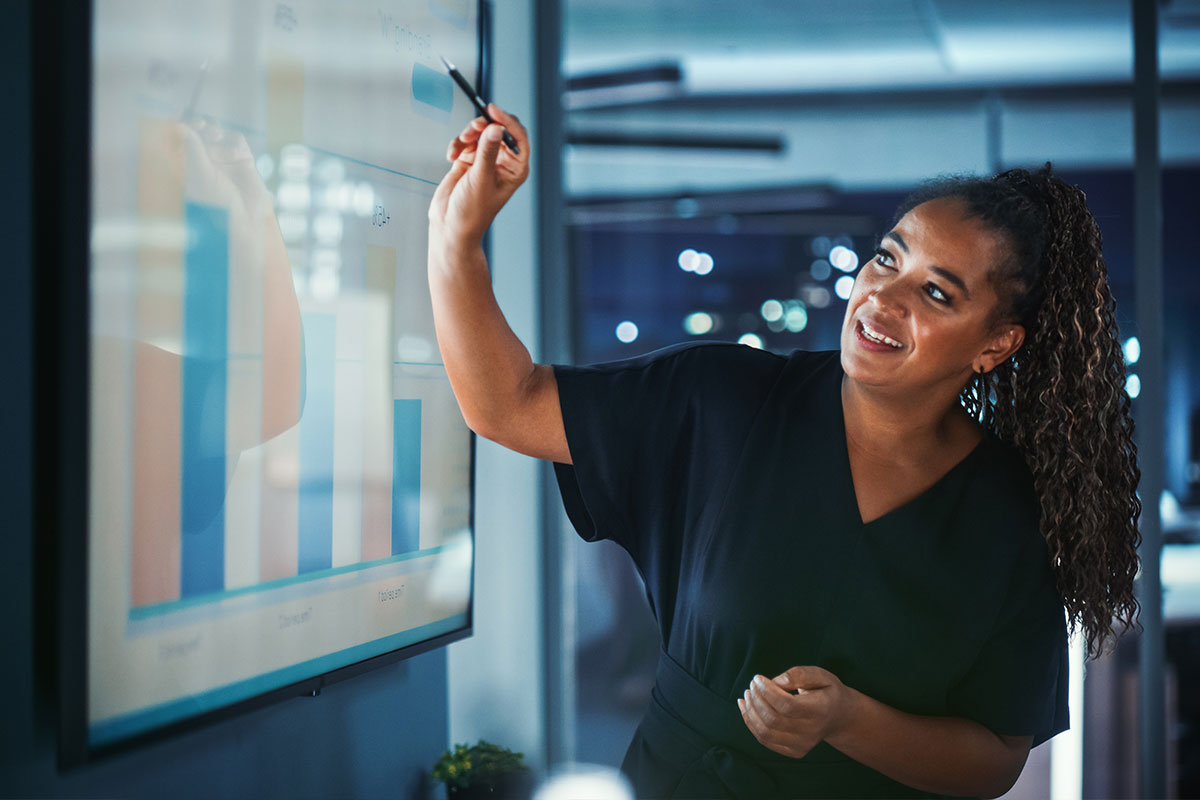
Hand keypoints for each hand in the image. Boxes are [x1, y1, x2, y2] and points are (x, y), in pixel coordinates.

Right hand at [428, 104, 529, 246]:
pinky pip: (465, 141)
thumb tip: (495, 128)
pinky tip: (452, 156)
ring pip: (480, 132)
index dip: (507, 121)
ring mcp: (485, 160)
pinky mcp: (468, 160)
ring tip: (460, 146)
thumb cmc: (472, 211)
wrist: (450, 226)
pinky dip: (457, 144)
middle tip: (473, 128)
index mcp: (515, 169)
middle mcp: (503, 163)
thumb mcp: (480, 179)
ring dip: (468, 134)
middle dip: (485, 126)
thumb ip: (487, 152)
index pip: (519, 137)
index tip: (493, 111)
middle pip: (499, 130)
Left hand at [738, 666, 853, 758]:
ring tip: (747, 694)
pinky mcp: (793, 751)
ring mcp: (802, 745)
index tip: (757, 677)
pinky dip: (750, 722)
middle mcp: (811, 732)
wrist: (838, 717)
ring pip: (765, 732)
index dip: (767, 691)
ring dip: (750, 711)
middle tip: (752, 684)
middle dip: (756, 699)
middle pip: (773, 719)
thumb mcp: (820, 675)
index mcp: (820, 711)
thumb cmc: (826, 691)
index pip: (786, 705)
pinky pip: (765, 740)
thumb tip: (777, 682)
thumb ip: (799, 675)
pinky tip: (745, 706)